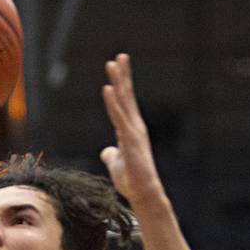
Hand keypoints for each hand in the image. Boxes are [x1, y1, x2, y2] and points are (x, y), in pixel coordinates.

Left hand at [99, 53, 164, 206]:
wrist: (143, 193)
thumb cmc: (132, 181)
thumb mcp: (117, 163)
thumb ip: (112, 154)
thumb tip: (106, 151)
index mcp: (131, 130)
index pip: (126, 102)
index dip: (122, 84)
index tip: (119, 67)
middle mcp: (134, 126)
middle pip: (127, 96)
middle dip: (123, 75)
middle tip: (120, 56)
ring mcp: (133, 131)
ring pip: (124, 101)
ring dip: (118, 81)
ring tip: (112, 64)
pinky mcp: (130, 139)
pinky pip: (119, 116)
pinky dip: (113, 102)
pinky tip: (108, 88)